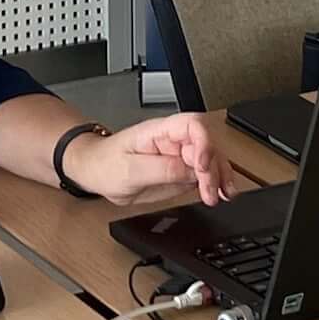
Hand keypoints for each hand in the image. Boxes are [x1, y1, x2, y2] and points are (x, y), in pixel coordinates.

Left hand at [65, 116, 235, 207]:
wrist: (95, 173)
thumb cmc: (105, 164)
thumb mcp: (130, 170)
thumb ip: (162, 169)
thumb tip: (190, 171)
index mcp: (159, 131)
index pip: (192, 125)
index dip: (203, 142)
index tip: (201, 165)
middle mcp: (173, 141)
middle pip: (207, 145)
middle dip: (213, 168)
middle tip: (209, 191)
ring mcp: (179, 156)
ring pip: (211, 159)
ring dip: (221, 176)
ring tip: (223, 194)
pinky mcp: (181, 171)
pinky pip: (204, 173)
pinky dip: (217, 183)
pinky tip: (222, 193)